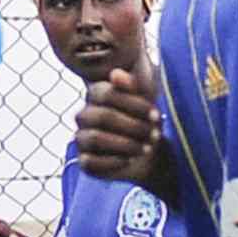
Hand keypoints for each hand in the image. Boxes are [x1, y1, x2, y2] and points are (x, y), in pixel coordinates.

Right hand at [72, 64, 166, 189]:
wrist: (148, 151)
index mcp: (96, 95)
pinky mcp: (84, 161)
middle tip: (154, 135)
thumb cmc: (145, 120)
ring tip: (146, 149)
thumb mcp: (145, 100)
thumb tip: (116, 74)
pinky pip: (91, 162)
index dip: (133, 105)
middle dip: (133, 127)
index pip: (107, 94)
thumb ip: (132, 85)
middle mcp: (84, 115)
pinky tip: (130, 160)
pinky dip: (113, 162)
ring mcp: (82, 138)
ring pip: (95, 139)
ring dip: (125, 144)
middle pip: (103, 117)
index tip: (156, 115)